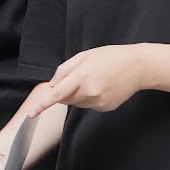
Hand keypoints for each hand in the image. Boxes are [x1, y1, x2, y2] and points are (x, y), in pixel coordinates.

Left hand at [26, 44, 147, 115]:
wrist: (138, 67)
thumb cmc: (111, 57)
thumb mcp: (85, 55)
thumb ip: (64, 70)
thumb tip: (52, 86)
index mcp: (82, 76)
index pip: (57, 94)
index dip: (42, 105)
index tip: (31, 114)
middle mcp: (89, 91)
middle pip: (65, 99)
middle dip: (66, 90)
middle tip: (80, 76)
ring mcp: (98, 102)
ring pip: (77, 103)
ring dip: (78, 94)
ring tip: (95, 79)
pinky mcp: (105, 108)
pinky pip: (89, 105)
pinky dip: (90, 98)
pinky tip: (103, 86)